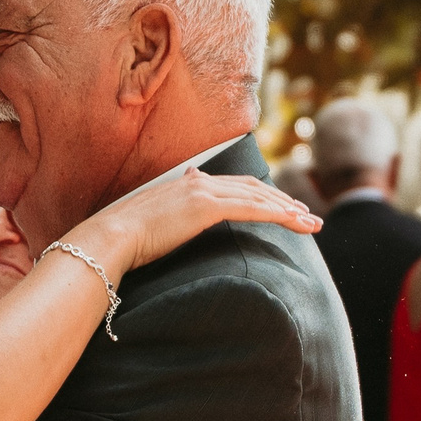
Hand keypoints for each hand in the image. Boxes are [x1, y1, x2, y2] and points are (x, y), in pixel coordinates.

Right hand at [78, 170, 319, 271]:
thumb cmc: (124, 239)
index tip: (282, 208)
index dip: (262, 196)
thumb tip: (178, 205)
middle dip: (283, 201)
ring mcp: (202, 191)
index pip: (234, 186)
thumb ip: (171, 212)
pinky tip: (296, 224)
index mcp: (187, 184)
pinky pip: (253, 209)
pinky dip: (279, 215)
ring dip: (289, 210)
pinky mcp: (206, 207)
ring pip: (259, 197)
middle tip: (306, 215)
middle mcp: (198, 181)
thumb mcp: (152, 222)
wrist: (109, 237)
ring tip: (311, 223)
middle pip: (253, 187)